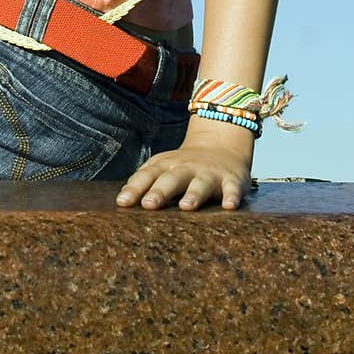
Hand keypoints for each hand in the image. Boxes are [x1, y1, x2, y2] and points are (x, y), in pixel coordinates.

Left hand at [115, 120, 254, 210]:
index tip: (123, 203)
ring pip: (200, 184)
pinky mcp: (231, 180)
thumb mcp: (162, 167)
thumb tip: (121, 200)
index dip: (135, 189)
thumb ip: (143, 181)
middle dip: (160, 191)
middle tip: (149, 204)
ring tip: (186, 207)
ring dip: (193, 194)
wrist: (222, 146)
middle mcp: (186, 168)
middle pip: (171, 179)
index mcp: (166, 166)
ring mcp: (209, 174)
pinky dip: (232, 196)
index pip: (147, 176)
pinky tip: (229, 206)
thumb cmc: (184, 166)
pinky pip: (232, 189)